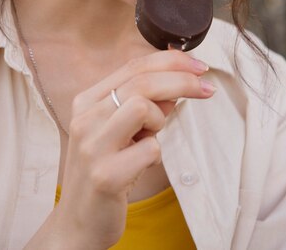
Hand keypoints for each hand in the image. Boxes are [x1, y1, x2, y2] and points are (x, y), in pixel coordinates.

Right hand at [54, 50, 213, 249]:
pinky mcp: (105, 175)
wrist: (78, 223)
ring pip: (141, 106)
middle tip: (206, 89)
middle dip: (181, 80)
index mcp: (87, 101)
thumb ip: (141, 104)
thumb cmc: (105, 169)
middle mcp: (85, 118)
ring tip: (149, 138)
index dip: (170, 61)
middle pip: (141, 81)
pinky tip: (140, 165)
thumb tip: (177, 85)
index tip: (198, 67)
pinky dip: (155, 155)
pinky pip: (150, 149)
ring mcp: (92, 146)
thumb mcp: (118, 130)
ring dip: (159, 120)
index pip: (133, 66)